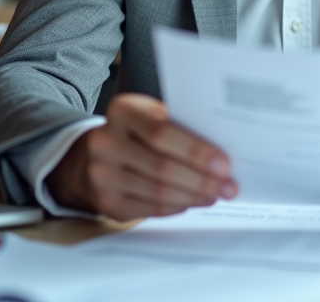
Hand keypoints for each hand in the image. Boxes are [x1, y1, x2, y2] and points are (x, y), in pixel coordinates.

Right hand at [46, 93, 237, 220]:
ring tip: (216, 195)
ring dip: (194, 196)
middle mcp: (105, 141)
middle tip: (228, 186)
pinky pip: (150, 208)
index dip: (195, 150)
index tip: (224, 163)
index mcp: (122, 110)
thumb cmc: (135, 135)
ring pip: (158, 191)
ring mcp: (102, 173)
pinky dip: (178, 206)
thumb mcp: (149, 117)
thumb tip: (221, 152)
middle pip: (162, 165)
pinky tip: (193, 201)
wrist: (91, 157)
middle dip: (202, 179)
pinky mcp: (106, 201)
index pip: (161, 131)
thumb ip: (178, 127)